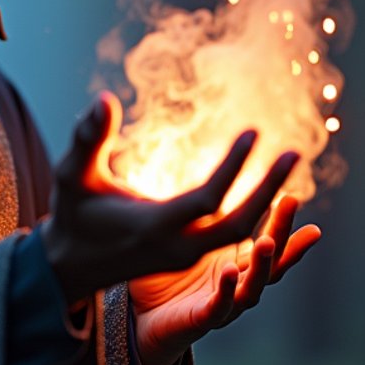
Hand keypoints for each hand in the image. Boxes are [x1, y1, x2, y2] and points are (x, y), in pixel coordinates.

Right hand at [39, 91, 307, 307]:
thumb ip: (88, 138)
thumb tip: (104, 99)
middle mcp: (175, 247)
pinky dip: (253, 212)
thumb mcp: (72, 174)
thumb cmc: (72, 214)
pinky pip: (231, 238)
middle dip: (268, 189)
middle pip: (237, 224)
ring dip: (266, 199)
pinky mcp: (188, 256)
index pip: (208, 198)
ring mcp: (184, 256)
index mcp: (152, 227)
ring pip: (239, 233)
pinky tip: (269, 185)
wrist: (69, 265)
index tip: (254, 131)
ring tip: (288, 162)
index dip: (235, 164)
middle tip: (295, 152)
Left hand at [129, 191, 321, 364]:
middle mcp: (239, 285)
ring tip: (265, 241)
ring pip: (253, 287)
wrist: (144, 322)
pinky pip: (219, 308)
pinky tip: (229, 271)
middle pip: (271, 261)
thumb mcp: (187, 243)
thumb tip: (199, 174)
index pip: (269, 242)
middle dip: (283, 233)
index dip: (282, 222)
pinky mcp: (201, 321)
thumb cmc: (166, 279)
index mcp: (238, 265)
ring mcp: (225, 305)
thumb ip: (197, 216)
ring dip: (262, 265)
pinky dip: (226, 292)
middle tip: (290, 202)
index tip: (293, 196)